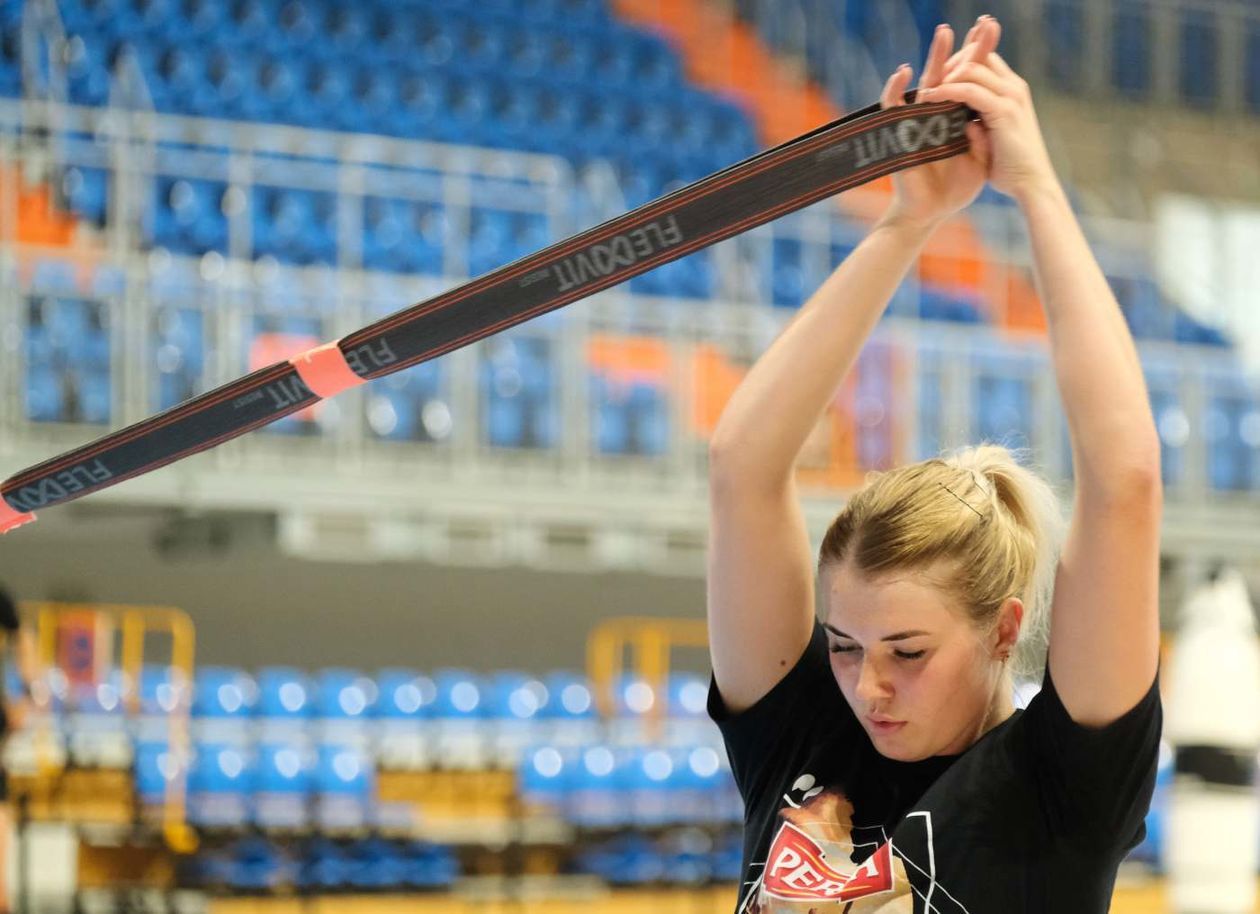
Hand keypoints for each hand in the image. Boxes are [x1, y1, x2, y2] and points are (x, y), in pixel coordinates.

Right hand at [879, 16, 996, 229]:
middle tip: (985, 23)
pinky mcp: (899, 132)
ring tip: (946, 31)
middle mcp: (939, 112)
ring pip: (927, 82)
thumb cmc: (954, 189)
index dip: (980, 56)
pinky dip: (895, 89)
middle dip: (967, 47)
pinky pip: (893, 107)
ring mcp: (918, 119)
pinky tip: (903, 72)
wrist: (930, 212)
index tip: (993, 30)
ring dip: (935, 56)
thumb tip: (984, 117)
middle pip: (953, 72)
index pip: (971, 80)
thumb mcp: (979, 161)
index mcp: (959, 116)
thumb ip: (984, 139)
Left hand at [918, 19, 1059, 203]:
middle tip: (928, 77)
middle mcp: (1013, 87)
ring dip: (945, 74)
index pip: (985, 59)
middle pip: (978, 56)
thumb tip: (964, 122)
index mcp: (1012, 91)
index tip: (937, 74)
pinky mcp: (1004, 110)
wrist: (1031, 184)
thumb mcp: (993, 138)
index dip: (960, 61)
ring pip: (972, 68)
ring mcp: (1011, 96)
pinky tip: (930, 98)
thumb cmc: (1011, 166)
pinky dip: (948, 91)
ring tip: (926, 88)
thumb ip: (981, 124)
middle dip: (949, 62)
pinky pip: (970, 91)